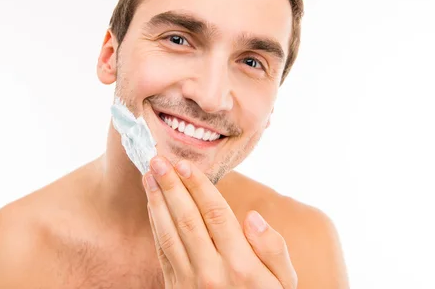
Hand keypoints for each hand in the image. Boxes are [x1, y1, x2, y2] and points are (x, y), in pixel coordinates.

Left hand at [142, 155, 296, 288]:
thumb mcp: (285, 283)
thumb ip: (273, 248)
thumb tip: (251, 216)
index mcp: (241, 264)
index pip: (215, 214)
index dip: (198, 186)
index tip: (186, 163)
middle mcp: (211, 271)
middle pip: (187, 218)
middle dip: (171, 185)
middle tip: (157, 159)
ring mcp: (189, 282)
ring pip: (169, 232)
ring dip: (156, 201)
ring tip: (149, 175)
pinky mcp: (175, 288)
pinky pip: (162, 251)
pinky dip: (155, 225)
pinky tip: (153, 205)